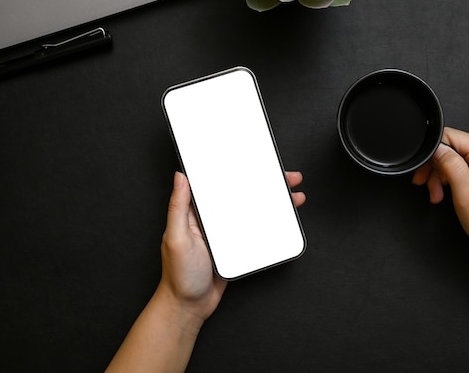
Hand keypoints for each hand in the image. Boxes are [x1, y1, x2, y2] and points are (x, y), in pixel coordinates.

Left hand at [157, 171, 305, 323]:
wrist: (189, 306)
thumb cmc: (179, 275)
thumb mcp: (176, 237)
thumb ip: (178, 206)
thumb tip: (180, 177)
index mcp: (197, 212)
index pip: (219, 184)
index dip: (236, 171)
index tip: (254, 161)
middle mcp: (213, 219)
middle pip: (242, 194)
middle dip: (265, 183)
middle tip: (285, 177)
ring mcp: (227, 233)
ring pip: (253, 210)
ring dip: (273, 202)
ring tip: (293, 196)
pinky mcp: (237, 247)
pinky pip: (256, 230)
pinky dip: (271, 223)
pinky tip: (284, 219)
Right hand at [412, 127, 468, 255]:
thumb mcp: (467, 195)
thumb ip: (451, 166)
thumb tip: (436, 147)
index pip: (451, 137)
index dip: (433, 152)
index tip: (425, 171)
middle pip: (450, 147)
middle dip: (435, 167)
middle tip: (428, 187)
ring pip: (453, 157)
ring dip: (439, 176)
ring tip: (436, 194)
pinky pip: (460, 166)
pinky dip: (448, 179)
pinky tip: (444, 192)